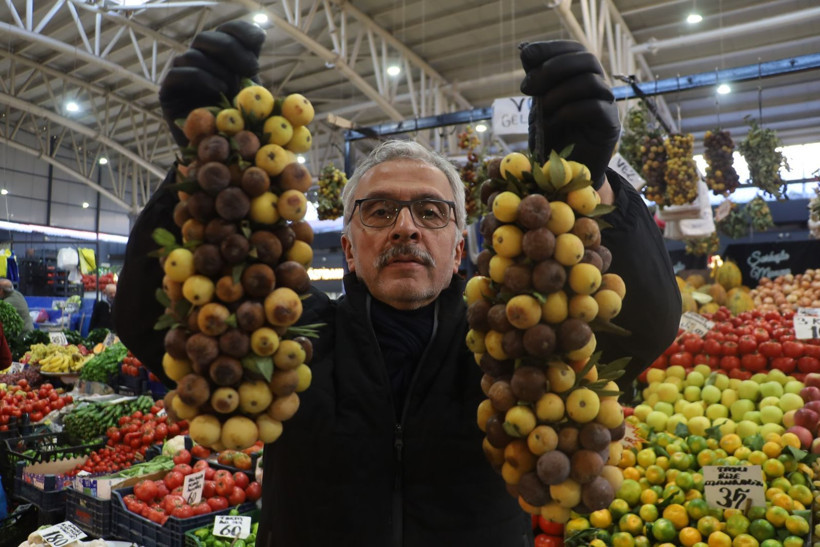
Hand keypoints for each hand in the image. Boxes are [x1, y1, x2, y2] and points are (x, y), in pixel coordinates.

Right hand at [159, 20, 265, 145]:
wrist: (219, 157)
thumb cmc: (242, 130)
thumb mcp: (256, 101)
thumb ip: (253, 72)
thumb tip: (260, 37)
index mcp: (223, 60)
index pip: (228, 31)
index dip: (242, 31)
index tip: (259, 44)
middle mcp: (200, 63)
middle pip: (208, 37)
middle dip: (231, 49)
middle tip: (250, 69)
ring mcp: (182, 75)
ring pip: (194, 54)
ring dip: (217, 69)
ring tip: (231, 89)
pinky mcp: (169, 91)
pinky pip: (180, 73)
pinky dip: (201, 78)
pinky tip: (219, 90)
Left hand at [520, 41, 619, 187]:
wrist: (562, 177)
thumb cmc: (551, 139)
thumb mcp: (538, 107)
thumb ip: (537, 83)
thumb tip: (526, 51)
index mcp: (580, 78)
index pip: (574, 49)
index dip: (551, 48)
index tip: (525, 57)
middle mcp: (597, 87)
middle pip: (587, 59)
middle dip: (553, 68)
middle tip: (527, 87)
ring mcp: (606, 105)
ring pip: (590, 81)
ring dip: (558, 93)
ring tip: (541, 109)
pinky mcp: (610, 126)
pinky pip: (595, 107)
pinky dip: (569, 111)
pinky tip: (552, 123)